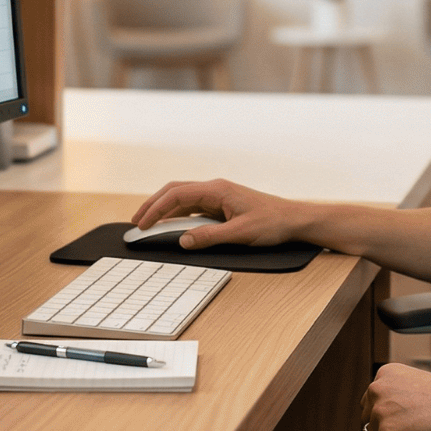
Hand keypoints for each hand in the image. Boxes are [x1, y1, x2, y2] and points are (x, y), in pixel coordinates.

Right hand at [129, 179, 308, 249]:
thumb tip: (183, 240)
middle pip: (175, 192)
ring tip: (148, 225)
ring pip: (183, 199)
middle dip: (153, 205)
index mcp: (217, 189)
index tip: (142, 224)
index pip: (177, 194)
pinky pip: (193, 208)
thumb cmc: (272, 222)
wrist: (294, 219)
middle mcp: (215, 189)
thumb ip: (210, 237)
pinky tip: (171, 226)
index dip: (156, 208)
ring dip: (164, 210)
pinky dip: (178, 216)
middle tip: (136, 222)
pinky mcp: (222, 206)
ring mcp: (218, 197)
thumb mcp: (240, 233)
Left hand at [360, 364, 430, 430]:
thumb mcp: (416, 385)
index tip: (401, 425)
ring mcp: (379, 411)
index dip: (384, 416)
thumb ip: (398, 396)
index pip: (372, 400)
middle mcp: (377, 389)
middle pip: (368, 417)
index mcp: (385, 373)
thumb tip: (390, 420)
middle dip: (383, 429)